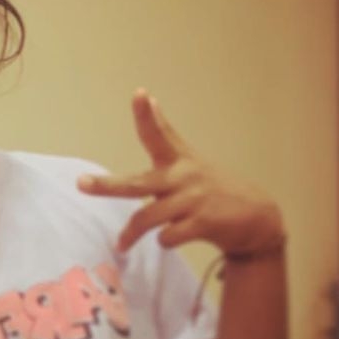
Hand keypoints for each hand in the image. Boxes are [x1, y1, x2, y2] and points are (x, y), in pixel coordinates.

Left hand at [78, 89, 284, 257]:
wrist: (257, 219)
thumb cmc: (212, 188)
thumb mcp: (189, 159)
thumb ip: (164, 135)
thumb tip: (149, 98)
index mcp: (178, 161)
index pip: (159, 134)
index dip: (147, 115)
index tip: (140, 94)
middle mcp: (184, 177)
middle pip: (137, 184)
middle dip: (107, 185)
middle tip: (81, 183)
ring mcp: (194, 199)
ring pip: (147, 218)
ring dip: (131, 234)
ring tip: (122, 244)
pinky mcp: (203, 222)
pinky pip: (167, 237)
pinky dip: (164, 242)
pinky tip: (170, 239)